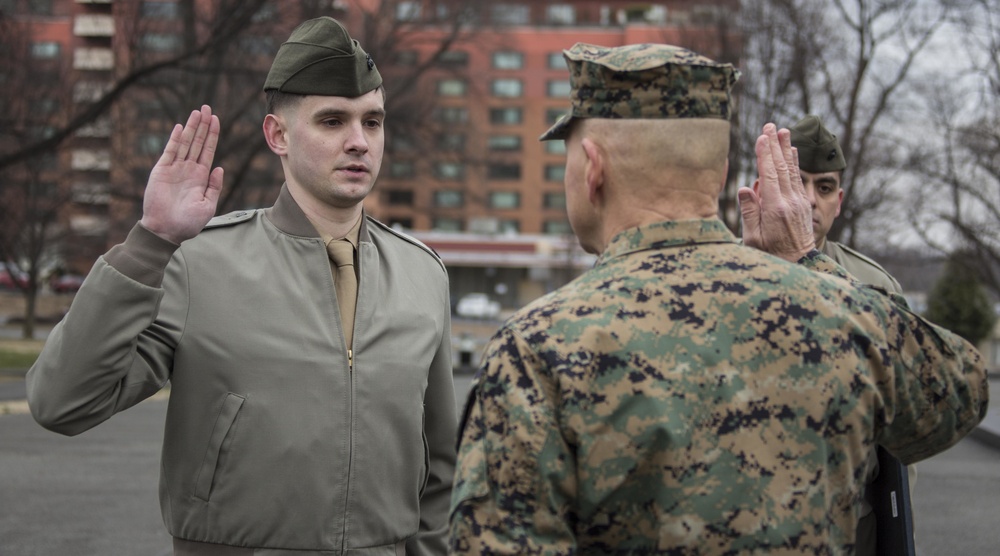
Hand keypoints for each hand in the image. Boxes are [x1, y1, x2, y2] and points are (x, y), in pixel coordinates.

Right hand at [139, 105, 224, 243]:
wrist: (166, 231)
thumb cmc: (188, 223)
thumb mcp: (208, 205)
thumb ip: (214, 186)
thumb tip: (219, 167)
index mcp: (200, 177)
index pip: (208, 151)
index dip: (212, 135)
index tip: (216, 120)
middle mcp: (188, 170)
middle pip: (197, 142)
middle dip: (203, 125)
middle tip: (207, 107)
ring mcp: (174, 169)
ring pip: (185, 143)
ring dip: (191, 127)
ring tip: (197, 111)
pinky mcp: (161, 171)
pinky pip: (169, 152)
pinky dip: (175, 139)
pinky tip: (181, 127)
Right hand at [737, 123, 814, 261]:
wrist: (797, 265)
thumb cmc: (769, 255)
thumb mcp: (753, 238)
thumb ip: (749, 213)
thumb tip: (746, 188)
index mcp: (775, 209)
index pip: (769, 175)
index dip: (765, 154)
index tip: (762, 137)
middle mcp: (789, 202)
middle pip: (782, 167)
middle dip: (776, 145)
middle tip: (772, 125)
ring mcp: (798, 202)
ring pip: (792, 170)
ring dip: (787, 149)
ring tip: (785, 131)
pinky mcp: (802, 205)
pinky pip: (797, 179)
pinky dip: (794, 163)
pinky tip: (793, 152)